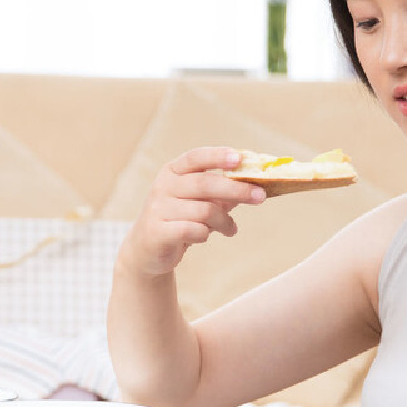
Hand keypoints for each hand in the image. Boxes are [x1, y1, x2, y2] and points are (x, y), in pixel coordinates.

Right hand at [119, 147, 264, 275]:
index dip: (218, 156)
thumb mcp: (198, 202)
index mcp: (173, 171)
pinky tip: (206, 236)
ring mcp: (158, 208)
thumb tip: (254, 186)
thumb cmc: (179, 220)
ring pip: (204, 210)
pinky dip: (205, 234)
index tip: (240, 158)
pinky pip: (192, 230)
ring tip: (231, 229)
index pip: (196, 157)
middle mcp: (163, 186)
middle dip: (236, 189)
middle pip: (205, 183)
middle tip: (260, 197)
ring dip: (224, 221)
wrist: (146, 250)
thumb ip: (221, 193)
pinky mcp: (157, 231)